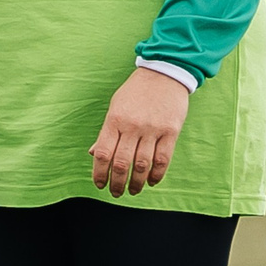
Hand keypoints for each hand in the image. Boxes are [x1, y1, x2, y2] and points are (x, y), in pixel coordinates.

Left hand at [89, 67, 191, 197]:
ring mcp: (152, 129)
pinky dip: (156, 174)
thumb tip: (94, 154)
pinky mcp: (171, 131)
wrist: (164, 73)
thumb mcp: (115, 107)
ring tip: (133, 190)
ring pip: (142, 165)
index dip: (99, 173)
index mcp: (114, 120)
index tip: (100, 184)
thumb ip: (106, 132)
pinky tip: (151, 181)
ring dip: (136, 183)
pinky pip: (163, 159)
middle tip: (116, 193)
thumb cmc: (136, 92)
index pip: (103, 153)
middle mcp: (132, 126)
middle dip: (117, 183)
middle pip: (122, 163)